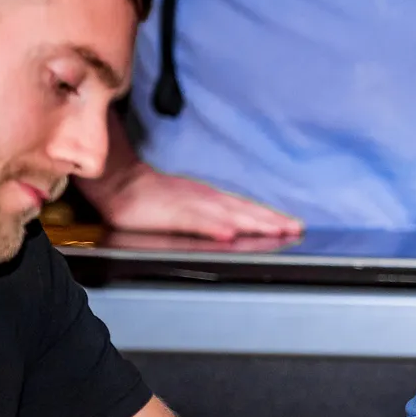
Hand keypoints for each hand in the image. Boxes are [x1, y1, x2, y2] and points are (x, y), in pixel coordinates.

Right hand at [80, 163, 301, 240]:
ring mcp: (190, 204)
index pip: (248, 209)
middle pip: (245, 211)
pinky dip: (212, 227)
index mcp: (212, 199)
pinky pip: (194, 221)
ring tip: (274, 231)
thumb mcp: (190, 206)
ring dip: (252, 223)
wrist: (120, 183)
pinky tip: (228, 234)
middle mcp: (207, 199)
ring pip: (227, 215)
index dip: (272, 217)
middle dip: (271, 221)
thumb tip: (239, 229)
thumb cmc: (155, 197)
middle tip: (295, 229)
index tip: (295, 225)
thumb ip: (214, 217)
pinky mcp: (171, 213)